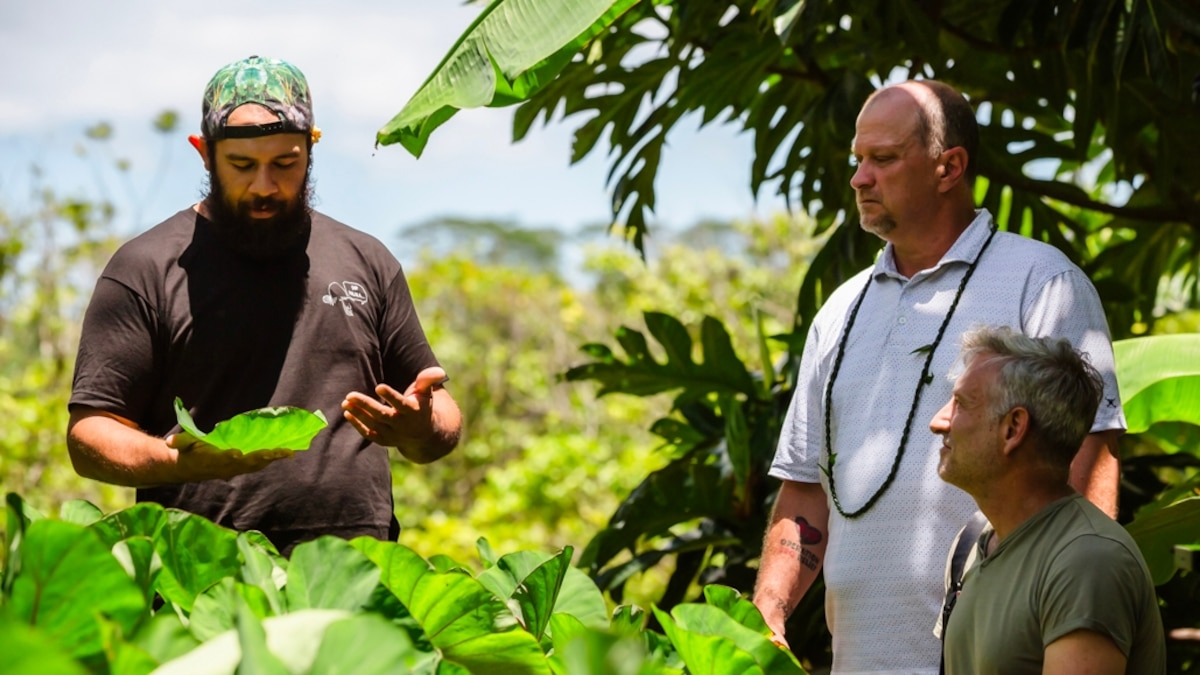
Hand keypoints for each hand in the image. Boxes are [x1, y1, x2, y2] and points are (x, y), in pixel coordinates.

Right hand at [165, 431, 292, 481]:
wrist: (187, 468)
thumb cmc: (186, 451)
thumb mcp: (181, 445)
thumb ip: (179, 442)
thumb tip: (170, 442)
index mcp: (211, 461)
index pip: (222, 460)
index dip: (230, 457)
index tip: (238, 453)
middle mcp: (226, 467)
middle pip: (246, 464)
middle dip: (262, 458)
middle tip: (277, 452)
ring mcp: (235, 469)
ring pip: (256, 465)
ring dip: (272, 459)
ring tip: (288, 453)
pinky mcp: (241, 467)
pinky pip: (258, 464)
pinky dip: (271, 459)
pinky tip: (286, 454)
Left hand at [341, 367, 446, 449]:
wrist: (424, 434)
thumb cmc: (422, 406)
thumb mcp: (426, 393)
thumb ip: (428, 380)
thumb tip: (439, 371)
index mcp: (413, 411)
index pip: (401, 404)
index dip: (390, 396)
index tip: (378, 387)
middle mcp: (402, 424)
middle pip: (382, 415)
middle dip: (366, 405)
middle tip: (350, 395)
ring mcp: (392, 434)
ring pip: (373, 424)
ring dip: (358, 414)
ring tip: (345, 402)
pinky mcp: (384, 440)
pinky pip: (369, 434)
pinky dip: (358, 425)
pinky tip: (347, 413)